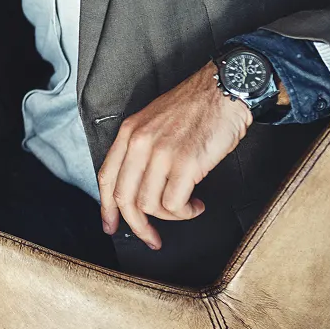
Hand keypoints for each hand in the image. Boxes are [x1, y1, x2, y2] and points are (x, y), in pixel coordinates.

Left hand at [97, 62, 251, 249]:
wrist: (223, 90)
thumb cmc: (194, 107)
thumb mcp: (153, 121)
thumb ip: (140, 149)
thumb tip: (138, 186)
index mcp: (129, 132)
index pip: (106, 177)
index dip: (107, 208)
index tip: (111, 226)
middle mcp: (139, 142)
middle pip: (125, 198)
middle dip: (137, 226)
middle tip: (152, 238)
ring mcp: (161, 153)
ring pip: (149, 204)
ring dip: (170, 217)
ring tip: (186, 208)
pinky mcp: (186, 163)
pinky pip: (175, 204)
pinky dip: (186, 212)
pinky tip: (196, 204)